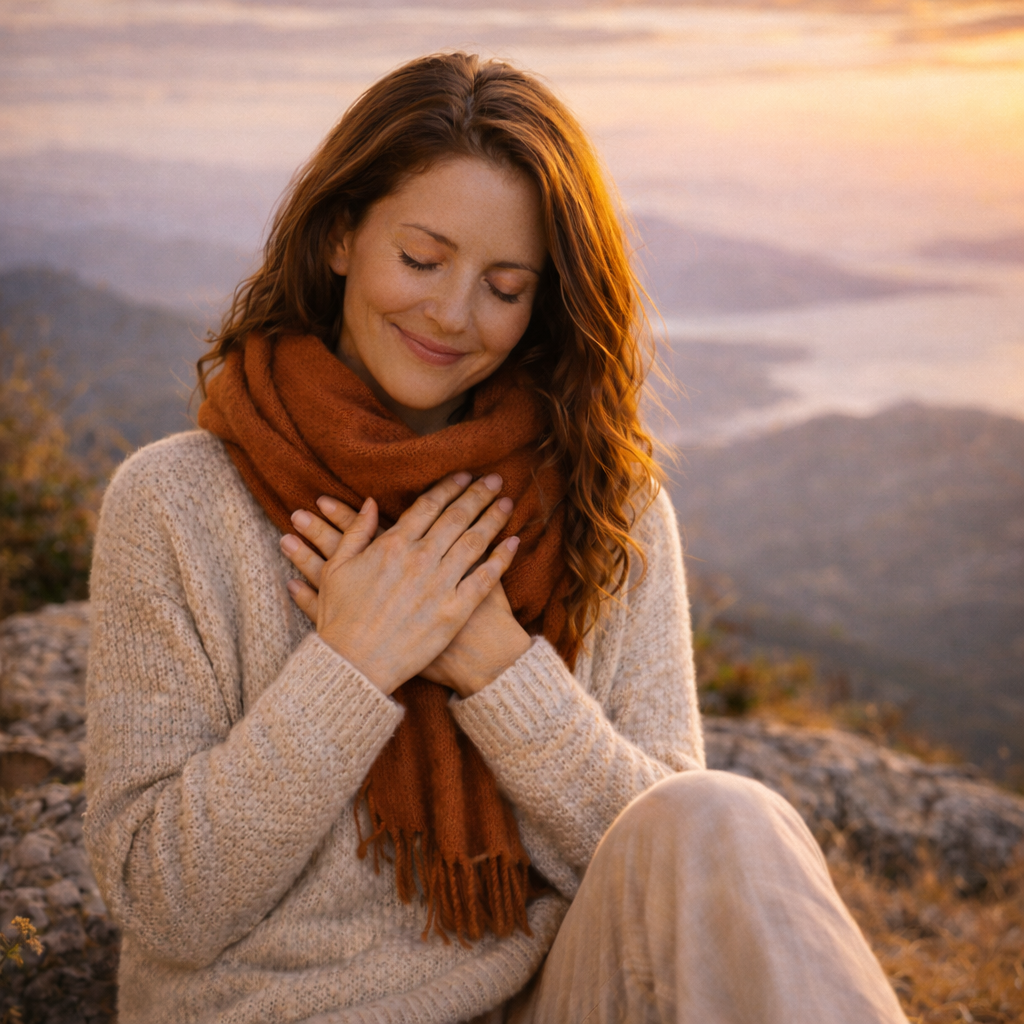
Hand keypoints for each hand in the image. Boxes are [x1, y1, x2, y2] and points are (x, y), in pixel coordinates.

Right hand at [279, 473, 519, 694]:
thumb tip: (369, 503)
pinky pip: (484, 579)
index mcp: (392, 545)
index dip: (449, 488)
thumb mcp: (335, 569)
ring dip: (493, 519)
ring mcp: (439, 585)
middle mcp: (420, 559)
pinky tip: (513, 543)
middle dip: (478, 495)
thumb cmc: (340, 619)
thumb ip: (355, 532)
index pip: (428, 506)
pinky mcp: (454, 611)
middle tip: (494, 480)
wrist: (353, 665)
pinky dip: (501, 559)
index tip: (464, 476)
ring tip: (507, 503)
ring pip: (475, 542)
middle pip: (456, 518)